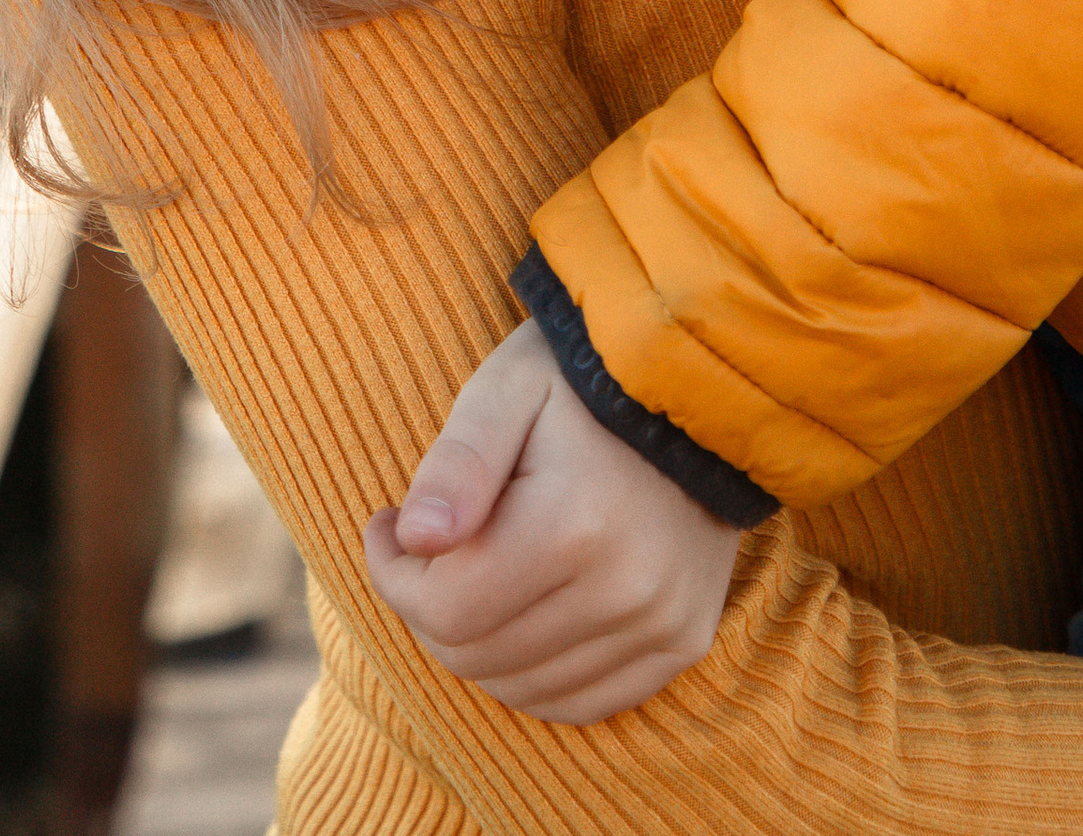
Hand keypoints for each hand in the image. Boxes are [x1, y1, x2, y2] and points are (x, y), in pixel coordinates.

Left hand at [362, 321, 740, 722]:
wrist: (697, 385)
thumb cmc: (581, 380)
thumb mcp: (506, 390)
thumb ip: (457, 464)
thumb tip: (413, 539)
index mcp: (573, 524)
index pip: (445, 610)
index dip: (392, 575)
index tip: (386, 526)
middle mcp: (625, 589)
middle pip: (477, 656)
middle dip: (429, 606)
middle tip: (425, 548)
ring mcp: (661, 623)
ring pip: (523, 688)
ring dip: (479, 641)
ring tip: (476, 571)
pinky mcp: (683, 640)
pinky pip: (583, 701)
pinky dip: (536, 672)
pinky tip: (523, 611)